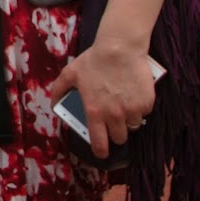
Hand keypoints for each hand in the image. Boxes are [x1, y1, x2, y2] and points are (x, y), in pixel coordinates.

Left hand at [48, 40, 158, 159]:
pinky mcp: (147, 103)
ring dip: (128, 120)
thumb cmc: (93, 60)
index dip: (101, 151)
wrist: (119, 48)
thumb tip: (52, 105)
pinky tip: (133, 94)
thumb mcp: (70, 74)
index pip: (99, 143)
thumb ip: (58, 91)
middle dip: (116, 133)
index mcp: (95, 112)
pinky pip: (144, 113)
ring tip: (123, 106)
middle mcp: (114, 115)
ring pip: (133, 127)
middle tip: (113, 121)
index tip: (102, 153)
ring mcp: (133, 110)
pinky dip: (140, 108)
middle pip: (119, 138)